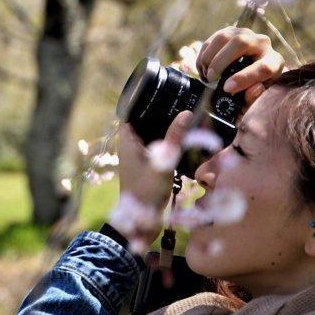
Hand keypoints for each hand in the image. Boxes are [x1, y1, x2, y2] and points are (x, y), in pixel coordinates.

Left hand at [116, 111, 192, 245]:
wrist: (141, 223)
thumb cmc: (146, 193)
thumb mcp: (163, 163)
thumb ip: (174, 139)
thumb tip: (186, 113)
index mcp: (127, 141)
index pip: (131, 111)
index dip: (143, 100)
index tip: (162, 91)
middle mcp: (131, 146)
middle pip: (145, 121)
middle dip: (161, 114)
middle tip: (181, 102)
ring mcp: (139, 157)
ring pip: (153, 135)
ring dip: (167, 130)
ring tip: (186, 118)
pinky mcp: (148, 166)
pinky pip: (159, 148)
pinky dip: (169, 144)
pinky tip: (184, 141)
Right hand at [196, 27, 284, 107]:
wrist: (249, 71)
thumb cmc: (252, 87)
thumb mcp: (256, 97)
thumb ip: (254, 98)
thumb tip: (250, 91)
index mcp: (274, 62)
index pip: (264, 67)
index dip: (244, 78)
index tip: (226, 89)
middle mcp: (262, 43)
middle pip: (241, 43)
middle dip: (221, 62)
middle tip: (211, 78)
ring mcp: (245, 34)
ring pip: (223, 38)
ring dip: (209, 57)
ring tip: (206, 74)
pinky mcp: (229, 32)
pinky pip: (212, 39)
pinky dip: (203, 55)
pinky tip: (203, 68)